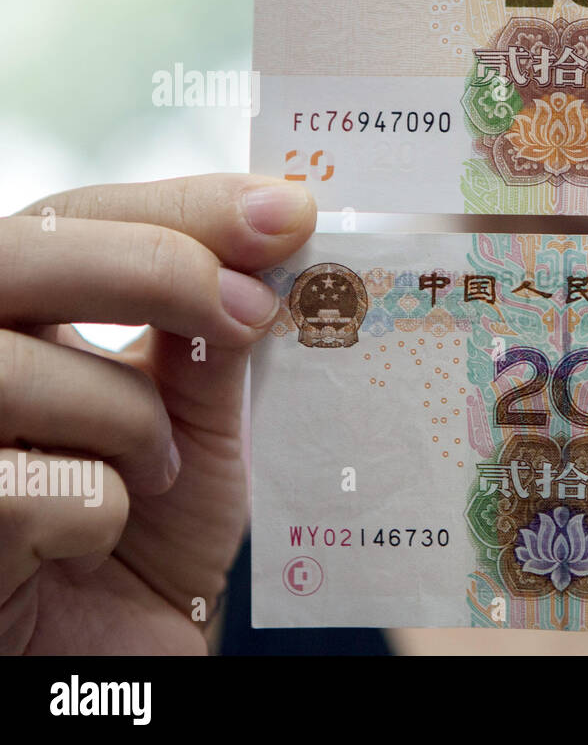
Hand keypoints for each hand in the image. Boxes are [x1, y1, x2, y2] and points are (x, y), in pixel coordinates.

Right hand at [0, 175, 314, 653]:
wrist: (128, 653)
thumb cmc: (154, 532)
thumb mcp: (198, 419)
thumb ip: (213, 333)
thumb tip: (276, 230)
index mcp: (20, 318)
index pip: (72, 216)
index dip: (178, 205)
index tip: (289, 211)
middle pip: (11, 254)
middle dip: (152, 264)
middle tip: (251, 306)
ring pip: (6, 370)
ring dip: (122, 416)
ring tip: (158, 471)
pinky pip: (20, 491)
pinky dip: (93, 511)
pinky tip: (91, 543)